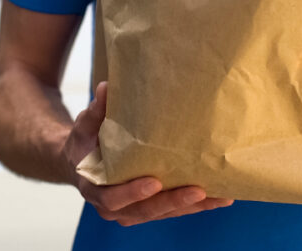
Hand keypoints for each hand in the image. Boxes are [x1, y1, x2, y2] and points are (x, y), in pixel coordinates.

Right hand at [62, 81, 233, 225]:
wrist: (82, 162)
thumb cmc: (85, 143)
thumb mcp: (85, 126)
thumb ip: (95, 111)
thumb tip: (106, 87)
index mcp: (95, 188)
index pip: (113, 197)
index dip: (132, 192)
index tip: (154, 182)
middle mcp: (114, 207)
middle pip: (145, 210)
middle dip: (173, 202)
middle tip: (198, 190)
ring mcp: (133, 211)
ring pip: (164, 213)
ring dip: (192, 207)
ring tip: (219, 196)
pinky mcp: (150, 209)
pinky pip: (173, 210)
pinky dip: (196, 205)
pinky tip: (219, 197)